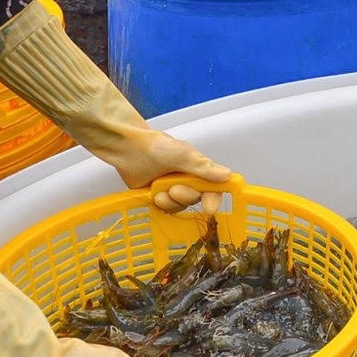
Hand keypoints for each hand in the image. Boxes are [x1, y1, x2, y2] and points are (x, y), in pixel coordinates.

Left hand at [98, 127, 234, 213]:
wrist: (128, 149)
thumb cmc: (157, 147)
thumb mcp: (184, 155)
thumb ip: (204, 167)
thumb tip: (228, 175)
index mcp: (199, 169)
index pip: (213, 187)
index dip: (213, 198)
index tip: (209, 207)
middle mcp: (188, 180)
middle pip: (195, 199)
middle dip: (185, 196)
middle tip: (173, 188)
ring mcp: (173, 189)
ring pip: (180, 206)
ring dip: (170, 201)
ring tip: (159, 191)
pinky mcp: (159, 197)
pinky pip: (166, 209)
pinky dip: (161, 204)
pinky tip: (154, 195)